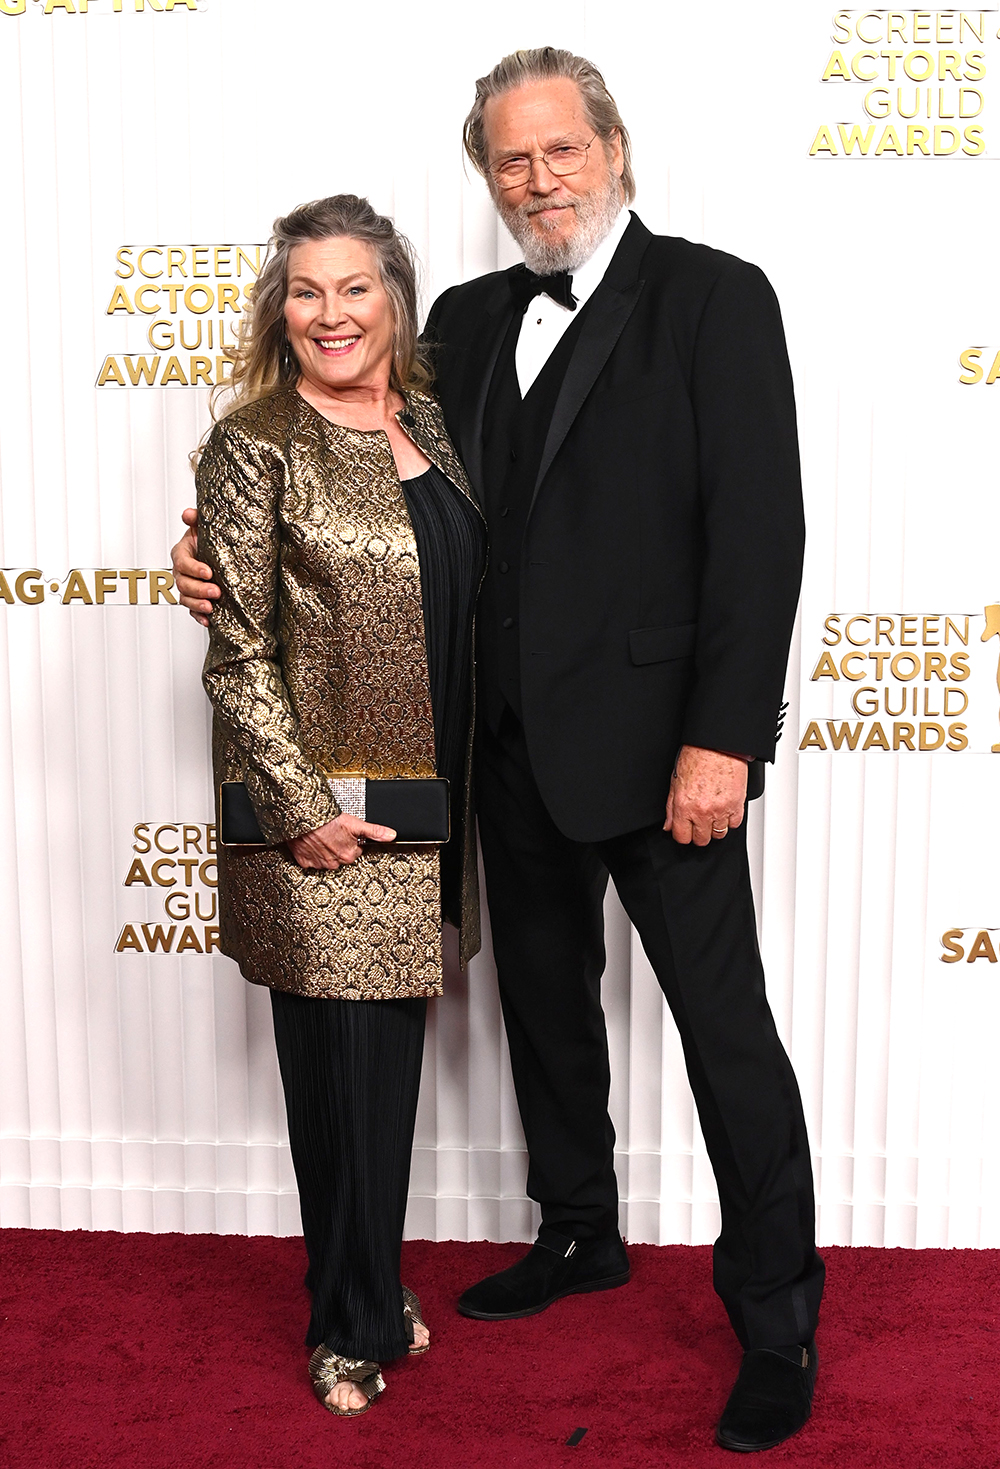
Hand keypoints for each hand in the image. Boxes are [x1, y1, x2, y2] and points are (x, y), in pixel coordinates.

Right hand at [172, 508, 219, 626]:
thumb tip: (189, 514)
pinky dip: (198, 616)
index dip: (194, 568)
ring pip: (185, 598)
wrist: (214, 552)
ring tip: (211, 607)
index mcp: (181, 553)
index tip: (208, 572)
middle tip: (215, 591)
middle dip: (199, 589)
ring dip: (197, 604)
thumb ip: (196, 519)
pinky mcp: (193, 598)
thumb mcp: (202, 527)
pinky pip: (192, 610)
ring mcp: (186, 586)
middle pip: (183, 584)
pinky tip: (207, 620)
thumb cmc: (206, 540)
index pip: (183, 563)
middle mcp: (181, 572)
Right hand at [287, 812, 396, 870]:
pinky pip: (310, 860)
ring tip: (322, 836)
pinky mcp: (305, 861)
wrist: (303, 817)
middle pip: (341, 855)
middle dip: (339, 845)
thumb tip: (391, 835)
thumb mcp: (354, 823)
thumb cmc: (326, 819)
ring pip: (327, 858)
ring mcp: (319, 863)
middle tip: (333, 833)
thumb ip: (374, 831)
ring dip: (325, 849)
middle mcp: (334, 862)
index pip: (355, 850)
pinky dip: (311, 852)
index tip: (345, 834)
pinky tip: (312, 842)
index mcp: (349, 855)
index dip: (351, 840)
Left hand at [664, 745, 747, 846]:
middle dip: (699, 832)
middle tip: (699, 821)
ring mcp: (721, 810)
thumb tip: (669, 825)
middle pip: (701, 839)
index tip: (685, 829)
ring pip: (719, 834)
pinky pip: (734, 824)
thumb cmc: (696, 758)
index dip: (683, 834)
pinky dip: (730, 819)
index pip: (682, 837)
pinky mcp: (737, 805)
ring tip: (713, 814)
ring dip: (715, 827)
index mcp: (684, 806)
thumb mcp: (675, 783)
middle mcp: (702, 811)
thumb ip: (671, 808)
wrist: (716, 746)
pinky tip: (724, 809)